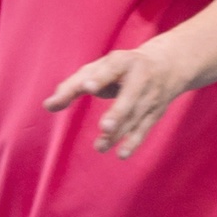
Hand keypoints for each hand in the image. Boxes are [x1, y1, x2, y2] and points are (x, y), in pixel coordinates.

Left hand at [43, 37, 189, 157]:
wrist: (168, 65)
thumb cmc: (120, 68)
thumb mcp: (97, 69)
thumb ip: (72, 87)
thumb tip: (48, 106)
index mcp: (123, 61)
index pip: (110, 69)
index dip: (99, 78)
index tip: (87, 86)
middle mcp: (140, 78)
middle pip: (129, 97)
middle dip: (118, 112)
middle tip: (104, 126)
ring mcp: (150, 96)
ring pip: (134, 117)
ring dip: (118, 133)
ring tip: (99, 146)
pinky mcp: (155, 113)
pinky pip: (144, 129)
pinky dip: (133, 142)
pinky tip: (121, 154)